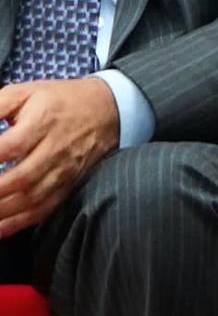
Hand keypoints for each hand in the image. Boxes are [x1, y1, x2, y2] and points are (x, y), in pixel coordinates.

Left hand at [0, 80, 121, 236]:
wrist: (108, 109)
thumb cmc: (58, 101)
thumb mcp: (24, 92)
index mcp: (42, 120)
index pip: (8, 146)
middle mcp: (55, 148)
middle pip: (20, 178)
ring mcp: (64, 171)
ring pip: (31, 198)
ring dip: (1, 211)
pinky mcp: (68, 186)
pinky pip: (43, 209)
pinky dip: (18, 223)